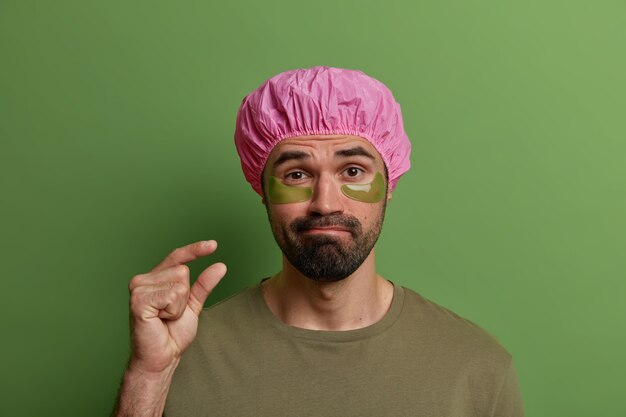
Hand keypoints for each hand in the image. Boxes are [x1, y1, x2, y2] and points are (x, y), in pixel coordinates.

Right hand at [127, 240, 226, 373]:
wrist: (162, 357)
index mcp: (154, 279)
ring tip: (164, 318)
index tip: (214, 245)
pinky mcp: (138, 300)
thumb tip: (220, 266)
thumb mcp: (193, 305)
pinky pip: (172, 295)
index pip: (177, 257)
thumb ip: (204, 285)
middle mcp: (142, 280)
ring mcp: (138, 288)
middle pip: (183, 271)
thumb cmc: (172, 333)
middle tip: (170, 315)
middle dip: (185, 297)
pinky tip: (159, 320)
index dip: (195, 250)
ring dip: (178, 306)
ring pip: (179, 283)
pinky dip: (173, 311)